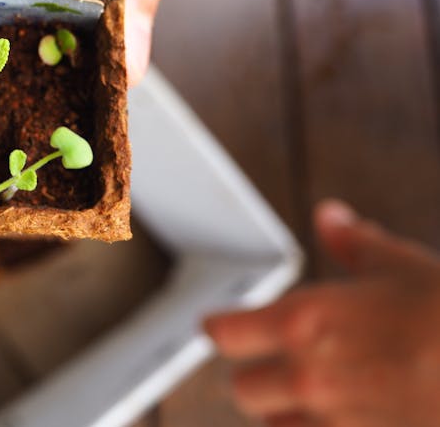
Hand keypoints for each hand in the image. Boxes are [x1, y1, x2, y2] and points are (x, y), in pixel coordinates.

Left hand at [205, 200, 439, 426]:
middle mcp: (308, 378)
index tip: (222, 328)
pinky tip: (354, 418)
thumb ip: (355, 244)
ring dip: (287, 415)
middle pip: (243, 389)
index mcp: (304, 323)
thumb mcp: (404, 267)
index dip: (220, 328)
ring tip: (317, 399)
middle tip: (279, 365)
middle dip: (257, 376)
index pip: (223, 333)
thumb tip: (330, 218)